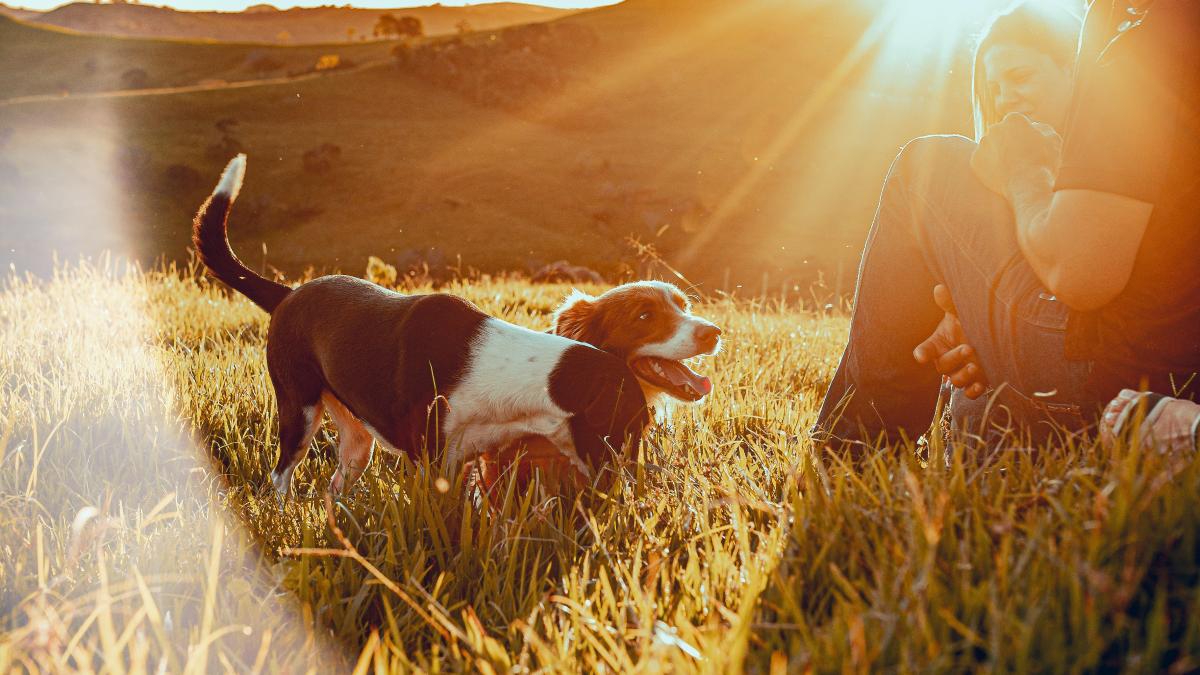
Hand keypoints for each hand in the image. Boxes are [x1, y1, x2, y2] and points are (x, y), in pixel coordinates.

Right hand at [913, 284, 988, 398]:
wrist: (991, 339)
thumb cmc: (969, 325)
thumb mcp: (960, 314)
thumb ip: (949, 304)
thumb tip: (939, 288)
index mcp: (939, 344)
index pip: (925, 350)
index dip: (923, 353)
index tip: (921, 356)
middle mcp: (946, 360)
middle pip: (943, 366)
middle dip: (953, 359)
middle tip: (968, 348)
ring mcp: (960, 373)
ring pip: (955, 380)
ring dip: (963, 376)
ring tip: (975, 366)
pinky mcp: (974, 383)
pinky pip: (969, 393)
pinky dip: (973, 391)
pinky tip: (980, 385)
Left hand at [970, 112, 1060, 195]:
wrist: (1027, 186)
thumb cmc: (1043, 162)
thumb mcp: (1053, 139)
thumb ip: (1041, 128)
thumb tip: (1033, 127)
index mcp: (1013, 119)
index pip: (1016, 124)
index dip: (1023, 136)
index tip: (1028, 147)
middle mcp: (994, 128)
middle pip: (1001, 134)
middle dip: (1008, 143)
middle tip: (1018, 158)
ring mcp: (983, 144)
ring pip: (990, 147)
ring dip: (998, 154)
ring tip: (1010, 167)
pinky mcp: (974, 160)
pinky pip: (982, 161)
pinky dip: (989, 166)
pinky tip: (1001, 174)